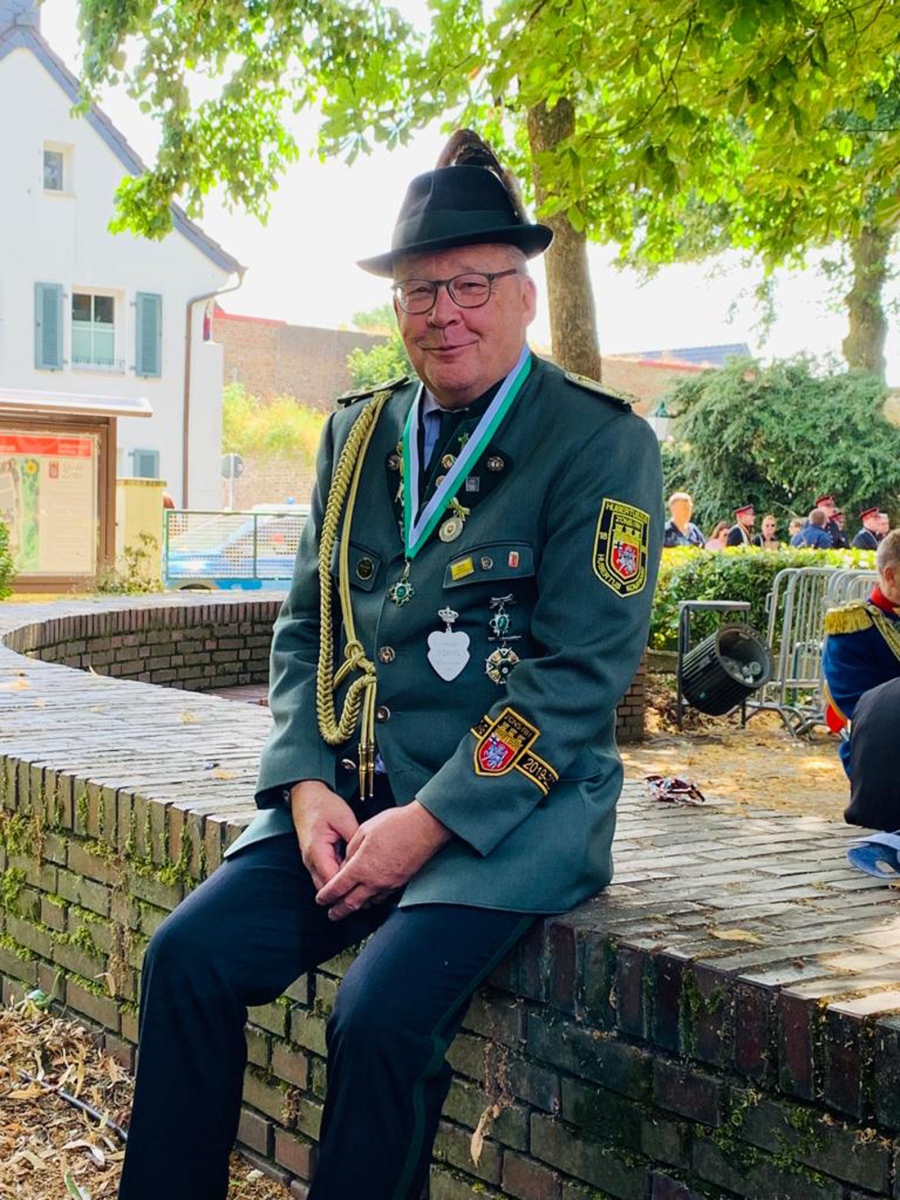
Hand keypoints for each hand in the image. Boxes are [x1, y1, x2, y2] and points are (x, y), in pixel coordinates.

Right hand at [290, 781, 358, 891]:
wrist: (306, 795)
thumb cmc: (322, 804)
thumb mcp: (344, 819)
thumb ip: (354, 840)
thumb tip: (366, 857)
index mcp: (317, 850)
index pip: (331, 880)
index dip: (347, 888)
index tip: (364, 890)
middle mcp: (310, 859)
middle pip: (326, 888)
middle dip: (344, 893)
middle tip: (365, 895)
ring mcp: (311, 860)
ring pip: (324, 883)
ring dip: (340, 887)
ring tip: (360, 888)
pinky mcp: (315, 858)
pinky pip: (325, 874)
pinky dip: (337, 878)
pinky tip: (350, 876)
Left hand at [315, 801, 451, 920]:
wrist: (424, 828)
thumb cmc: (395, 825)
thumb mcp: (363, 831)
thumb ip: (351, 850)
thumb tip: (346, 863)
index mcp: (360, 867)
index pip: (337, 888)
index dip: (326, 896)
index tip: (321, 899)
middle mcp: (373, 881)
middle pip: (351, 904)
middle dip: (338, 911)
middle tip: (332, 915)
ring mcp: (388, 884)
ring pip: (368, 903)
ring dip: (356, 907)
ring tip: (349, 907)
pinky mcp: (400, 883)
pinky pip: (382, 897)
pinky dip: (372, 900)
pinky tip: (371, 896)